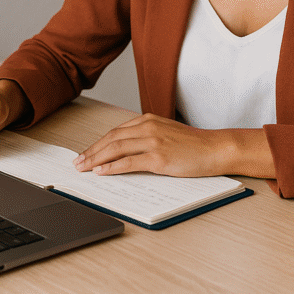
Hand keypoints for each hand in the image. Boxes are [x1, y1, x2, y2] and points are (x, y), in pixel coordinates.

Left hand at [73, 113, 238, 177]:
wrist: (215, 148)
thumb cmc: (194, 145)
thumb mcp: (167, 134)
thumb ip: (147, 137)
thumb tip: (125, 152)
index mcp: (149, 120)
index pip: (115, 132)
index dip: (97, 143)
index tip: (86, 153)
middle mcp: (148, 127)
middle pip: (111, 139)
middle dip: (91, 152)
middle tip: (77, 162)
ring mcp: (153, 141)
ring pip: (116, 149)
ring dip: (96, 159)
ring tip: (84, 168)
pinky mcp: (159, 157)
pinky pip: (129, 162)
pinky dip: (112, 168)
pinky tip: (102, 172)